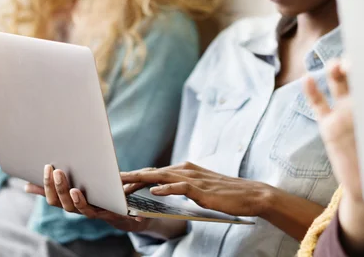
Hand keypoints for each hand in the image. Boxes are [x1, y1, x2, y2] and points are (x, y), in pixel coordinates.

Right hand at [24, 165, 151, 231]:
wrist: (119, 210)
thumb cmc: (92, 194)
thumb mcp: (71, 187)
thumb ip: (52, 187)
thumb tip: (27, 187)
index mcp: (68, 203)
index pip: (52, 198)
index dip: (47, 185)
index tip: (47, 166)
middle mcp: (78, 209)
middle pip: (64, 204)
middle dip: (60, 188)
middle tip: (58, 171)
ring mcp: (93, 212)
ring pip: (82, 209)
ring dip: (77, 200)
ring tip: (74, 189)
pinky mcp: (109, 212)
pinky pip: (104, 212)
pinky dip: (103, 207)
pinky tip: (100, 196)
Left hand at [121, 162, 272, 216]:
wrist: (251, 194)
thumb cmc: (225, 193)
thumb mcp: (199, 189)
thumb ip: (182, 186)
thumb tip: (163, 189)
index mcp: (185, 170)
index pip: (155, 172)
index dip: (136, 175)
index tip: (118, 179)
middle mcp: (187, 170)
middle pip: (154, 172)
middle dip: (132, 176)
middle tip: (112, 179)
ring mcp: (194, 179)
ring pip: (163, 177)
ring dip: (142, 180)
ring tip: (124, 184)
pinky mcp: (203, 190)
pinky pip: (181, 188)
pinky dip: (167, 189)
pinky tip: (154, 192)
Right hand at [303, 61, 361, 201]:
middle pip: (357, 73)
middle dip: (357, 61)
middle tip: (358, 61)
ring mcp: (344, 112)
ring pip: (337, 83)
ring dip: (335, 69)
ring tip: (336, 65)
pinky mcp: (328, 126)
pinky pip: (318, 105)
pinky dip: (311, 91)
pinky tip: (308, 80)